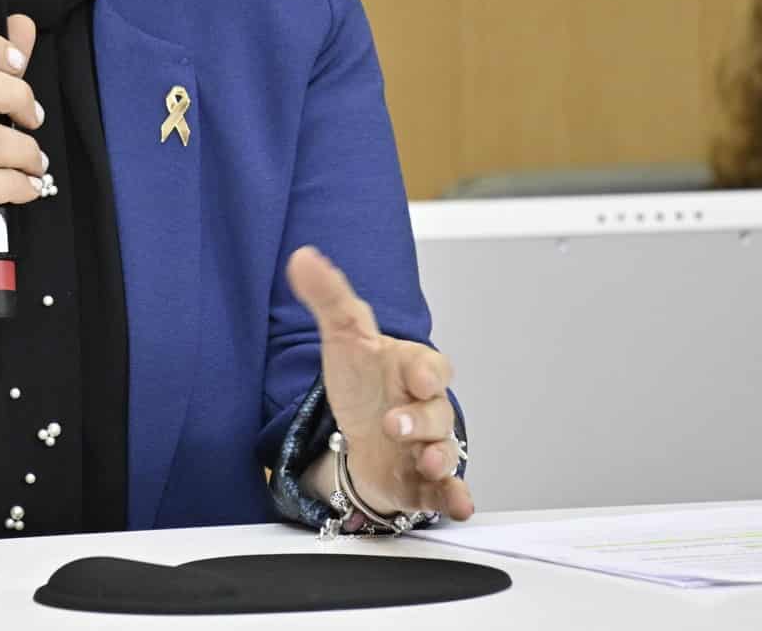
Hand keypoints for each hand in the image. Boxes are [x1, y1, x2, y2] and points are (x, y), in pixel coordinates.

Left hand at [287, 246, 475, 521]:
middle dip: (420, 419)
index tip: (415, 374)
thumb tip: (302, 257)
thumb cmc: (363, 383)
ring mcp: (428, 446)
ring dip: (440, 458)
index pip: (431, 366)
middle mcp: (427, 409)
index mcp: (412, 370)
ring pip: (445, 452)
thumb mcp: (343, 338)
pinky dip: (455, 498)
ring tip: (428, 463)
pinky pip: (447, 491)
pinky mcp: (424, 482)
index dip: (425, 370)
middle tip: (396, 424)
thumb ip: (328, 297)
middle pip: (437, 412)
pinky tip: (459, 505)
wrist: (363, 434)